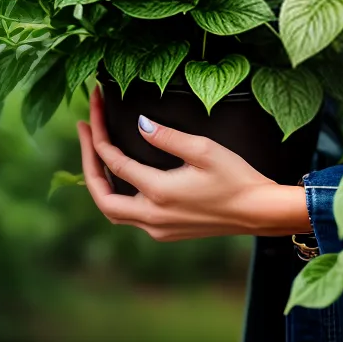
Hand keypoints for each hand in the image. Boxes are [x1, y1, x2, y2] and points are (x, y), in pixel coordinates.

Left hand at [76, 85, 312, 241]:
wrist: (257, 212)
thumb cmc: (236, 177)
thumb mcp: (203, 149)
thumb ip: (167, 137)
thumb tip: (140, 124)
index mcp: (158, 193)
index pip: (115, 162)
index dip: (99, 134)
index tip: (93, 109)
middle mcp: (151, 217)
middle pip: (100, 194)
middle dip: (87, 161)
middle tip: (84, 130)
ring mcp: (157, 229)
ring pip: (112, 210)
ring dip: (99, 182)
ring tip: (95, 153)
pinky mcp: (166, 232)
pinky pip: (129, 215)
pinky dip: (117, 194)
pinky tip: (123, 176)